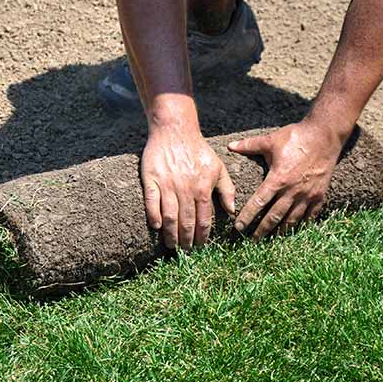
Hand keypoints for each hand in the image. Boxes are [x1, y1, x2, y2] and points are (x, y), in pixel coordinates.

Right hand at [142, 124, 235, 249]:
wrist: (175, 130)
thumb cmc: (198, 149)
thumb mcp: (218, 167)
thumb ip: (226, 189)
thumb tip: (231, 212)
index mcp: (203, 187)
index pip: (203, 219)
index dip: (202, 236)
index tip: (200, 247)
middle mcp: (185, 188)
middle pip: (186, 221)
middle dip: (187, 240)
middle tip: (186, 252)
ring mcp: (167, 184)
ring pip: (170, 216)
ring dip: (171, 234)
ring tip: (172, 245)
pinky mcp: (151, 179)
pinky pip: (151, 202)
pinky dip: (154, 215)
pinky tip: (156, 226)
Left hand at [228, 121, 344, 238]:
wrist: (325, 134)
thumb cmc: (296, 136)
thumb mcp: (270, 140)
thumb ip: (249, 146)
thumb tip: (230, 146)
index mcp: (278, 179)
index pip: (259, 202)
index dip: (248, 216)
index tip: (238, 227)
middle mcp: (293, 190)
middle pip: (274, 216)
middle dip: (262, 230)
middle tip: (252, 241)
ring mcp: (308, 194)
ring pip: (292, 219)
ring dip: (280, 231)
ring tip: (271, 240)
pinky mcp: (320, 195)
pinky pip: (310, 215)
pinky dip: (302, 225)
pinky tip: (294, 231)